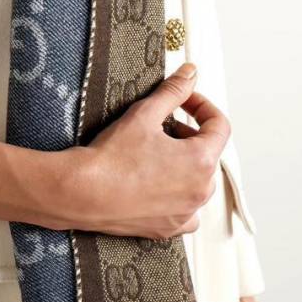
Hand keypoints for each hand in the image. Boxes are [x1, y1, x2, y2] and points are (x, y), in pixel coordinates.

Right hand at [59, 61, 230, 238]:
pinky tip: (155, 186)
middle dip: (189, 136)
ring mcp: (185, 213)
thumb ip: (173, 91)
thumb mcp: (144, 115)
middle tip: (163, 125)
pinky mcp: (167, 228)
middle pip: (208, 154)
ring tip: (155, 154)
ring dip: (183, 165)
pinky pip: (185, 212)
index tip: (184, 101)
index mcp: (201, 161)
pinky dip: (177, 197)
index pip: (219, 126)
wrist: (82, 193)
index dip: (202, 106)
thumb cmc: (111, 157)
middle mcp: (200, 191)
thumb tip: (190, 73)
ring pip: (197, 183)